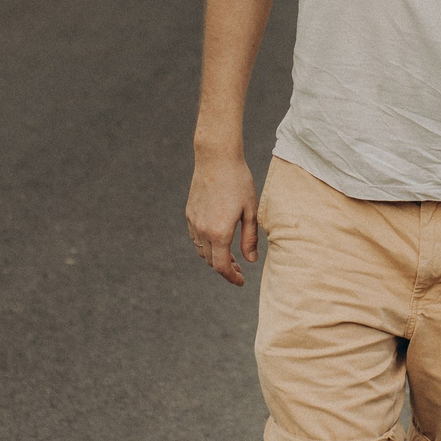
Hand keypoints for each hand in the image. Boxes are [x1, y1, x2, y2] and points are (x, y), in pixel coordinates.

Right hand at [186, 152, 259, 284]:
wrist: (216, 159)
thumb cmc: (238, 182)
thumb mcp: (250, 211)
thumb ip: (249, 239)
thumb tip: (251, 261)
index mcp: (219, 233)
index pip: (221, 266)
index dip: (231, 277)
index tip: (241, 281)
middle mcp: (203, 230)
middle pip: (210, 261)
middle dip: (225, 268)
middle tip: (239, 267)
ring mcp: (194, 222)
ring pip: (201, 250)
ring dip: (213, 257)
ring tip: (228, 254)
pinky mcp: (190, 213)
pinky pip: (196, 237)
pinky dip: (205, 244)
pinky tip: (217, 238)